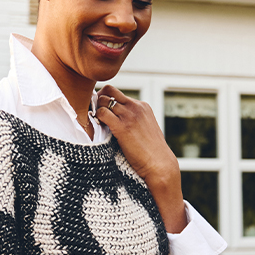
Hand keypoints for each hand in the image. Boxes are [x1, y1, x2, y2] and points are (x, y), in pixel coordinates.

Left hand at [96, 85, 186, 232]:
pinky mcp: (122, 127)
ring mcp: (129, 115)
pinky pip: (102, 113)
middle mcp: (136, 107)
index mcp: (142, 106)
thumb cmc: (152, 153)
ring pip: (103, 100)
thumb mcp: (146, 129)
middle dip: (98, 99)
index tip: (101, 111)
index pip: (118, 94)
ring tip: (95, 122)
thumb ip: (135, 122)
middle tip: (93, 113)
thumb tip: (120, 124)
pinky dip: (96, 117)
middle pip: (109, 91)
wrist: (160, 164)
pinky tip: (97, 127)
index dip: (107, 101)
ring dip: (95, 109)